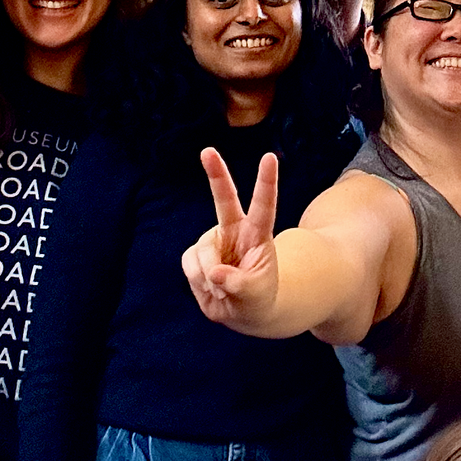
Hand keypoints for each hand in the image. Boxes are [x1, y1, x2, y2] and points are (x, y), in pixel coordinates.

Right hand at [182, 149, 280, 324]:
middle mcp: (234, 231)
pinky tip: (210, 288)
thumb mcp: (256, 294)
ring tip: (224, 290)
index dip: (266, 182)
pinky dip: (198, 282)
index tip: (269, 157)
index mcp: (257, 234)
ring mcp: (213, 241)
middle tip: (208, 150)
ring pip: (203, 252)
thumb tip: (215, 274)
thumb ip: (239, 284)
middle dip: (216, 173)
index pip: (263, 205)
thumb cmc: (258, 297)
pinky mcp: (195, 254)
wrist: (243, 310)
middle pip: (224, 198)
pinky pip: (190, 265)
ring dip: (210, 277)